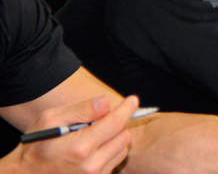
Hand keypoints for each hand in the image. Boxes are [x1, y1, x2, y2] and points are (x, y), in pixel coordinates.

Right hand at [1, 95, 137, 173]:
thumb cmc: (36, 146)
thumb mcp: (51, 120)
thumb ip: (81, 110)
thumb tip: (106, 102)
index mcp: (80, 147)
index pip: (116, 123)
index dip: (127, 108)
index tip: (132, 100)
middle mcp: (91, 166)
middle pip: (124, 136)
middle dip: (118, 124)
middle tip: (103, 120)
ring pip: (122, 150)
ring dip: (115, 139)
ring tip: (94, 136)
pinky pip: (114, 163)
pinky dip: (110, 152)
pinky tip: (93, 149)